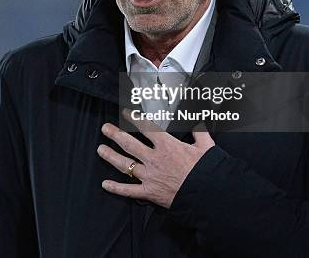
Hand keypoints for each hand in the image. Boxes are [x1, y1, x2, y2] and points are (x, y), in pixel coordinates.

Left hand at [97, 110, 214, 207]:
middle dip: (115, 134)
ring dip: (110, 156)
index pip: (147, 128)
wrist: (209, 195)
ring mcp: (150, 176)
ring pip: (125, 165)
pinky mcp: (149, 192)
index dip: (135, 119)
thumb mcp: (207, 148)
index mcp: (167, 146)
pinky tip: (105, 184)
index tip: (127, 113)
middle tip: (105, 128)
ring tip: (100, 149)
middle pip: (129, 144)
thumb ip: (200, 134)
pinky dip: (116, 188)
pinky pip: (129, 190)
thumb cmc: (208, 171)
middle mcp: (154, 159)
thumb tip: (199, 125)